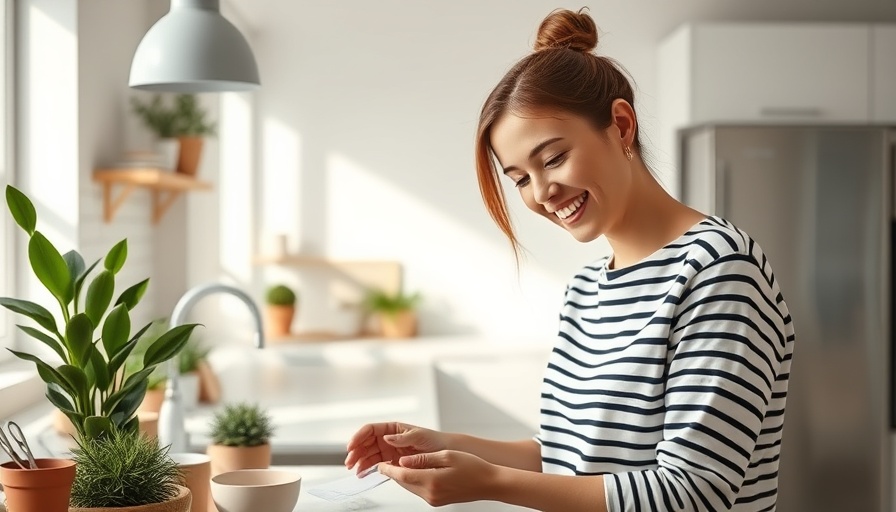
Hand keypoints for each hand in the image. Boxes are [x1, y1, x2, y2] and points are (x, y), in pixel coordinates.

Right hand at [344, 422, 446, 474]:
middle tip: (350, 462)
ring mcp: (390, 451)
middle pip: (366, 443)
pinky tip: (363, 473)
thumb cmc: (435, 441)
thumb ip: (402, 438)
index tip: (351, 446)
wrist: (446, 454)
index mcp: (393, 428)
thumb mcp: (420, 436)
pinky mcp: (392, 462)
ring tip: (355, 470)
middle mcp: (389, 439)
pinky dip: (368, 469)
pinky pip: (377, 464)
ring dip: (360, 461)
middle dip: (356, 451)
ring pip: (369, 454)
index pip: (371, 430)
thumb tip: (387, 437)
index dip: (359, 436)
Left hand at [378, 450, 498, 506]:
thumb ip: (422, 459)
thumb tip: (403, 460)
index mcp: (431, 481)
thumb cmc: (472, 467)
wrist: (488, 483)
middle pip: (403, 482)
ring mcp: (433, 499)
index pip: (402, 475)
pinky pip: (418, 490)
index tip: (379, 463)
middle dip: (392, 472)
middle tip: (382, 461)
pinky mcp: (436, 501)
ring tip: (394, 465)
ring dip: (402, 476)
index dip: (388, 469)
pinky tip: (412, 471)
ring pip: (409, 486)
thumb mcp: (447, 456)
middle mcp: (430, 493)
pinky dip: (412, 480)